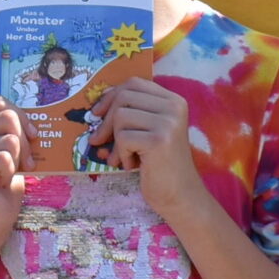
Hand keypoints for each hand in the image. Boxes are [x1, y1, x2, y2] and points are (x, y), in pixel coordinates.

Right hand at [0, 98, 26, 249]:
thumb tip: (39, 114)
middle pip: (8, 117)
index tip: (31, 137)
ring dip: (17, 161)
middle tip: (21, 163)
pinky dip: (10, 173)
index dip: (22, 117)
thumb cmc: (6, 182)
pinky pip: (5, 158)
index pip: (0, 101)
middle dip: (25, 142)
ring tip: (5, 174)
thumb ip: (17, 128)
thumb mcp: (14, 148)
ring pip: (10, 139)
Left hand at [89, 79, 206, 221]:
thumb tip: (98, 103)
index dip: (111, 96)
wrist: (180, 195)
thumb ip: (133, 112)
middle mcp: (174, 106)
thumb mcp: (149, 131)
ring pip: (121, 117)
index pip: (134, 83)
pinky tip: (132, 166)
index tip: (98, 113)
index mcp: (174, 100)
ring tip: (123, 158)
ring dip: (115, 141)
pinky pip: (123, 138)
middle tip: (99, 140)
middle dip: (106, 120)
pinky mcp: (159, 140)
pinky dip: (122, 155)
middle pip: (124, 97)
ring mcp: (168, 122)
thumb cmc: (159, 164)